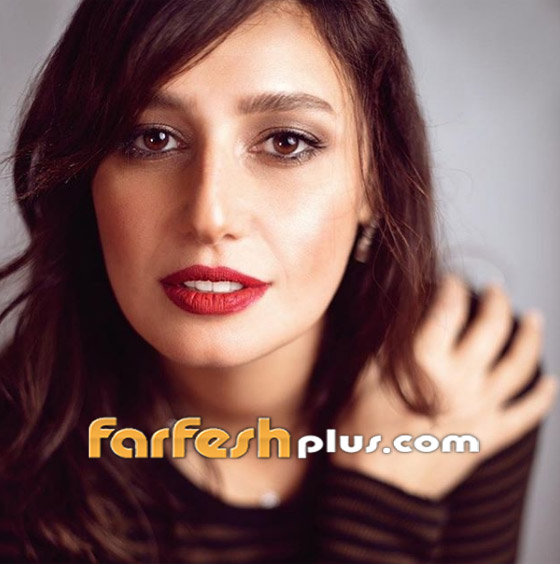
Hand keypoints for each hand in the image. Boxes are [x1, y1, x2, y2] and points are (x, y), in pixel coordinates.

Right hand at [332, 274, 557, 499]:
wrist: (376, 492)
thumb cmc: (362, 434)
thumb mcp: (362, 378)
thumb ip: (388, 344)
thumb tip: (405, 313)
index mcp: (426, 365)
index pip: (448, 310)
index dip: (451, 287)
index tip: (449, 280)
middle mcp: (461, 382)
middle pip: (492, 329)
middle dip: (495, 302)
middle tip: (494, 290)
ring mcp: (481, 410)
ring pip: (519, 365)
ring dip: (529, 337)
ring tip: (532, 318)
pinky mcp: (489, 436)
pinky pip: (526, 414)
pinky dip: (541, 397)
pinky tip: (549, 381)